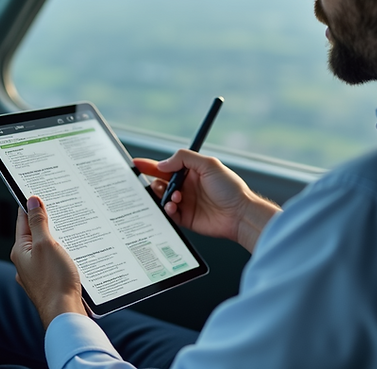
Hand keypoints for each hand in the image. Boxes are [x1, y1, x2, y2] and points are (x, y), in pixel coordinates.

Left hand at [10, 196, 85, 328]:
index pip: (23, 220)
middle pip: (35, 234)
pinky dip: (62, 253)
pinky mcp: (49, 282)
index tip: (37, 192)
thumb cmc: (55, 282)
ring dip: (56, 238)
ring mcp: (37, 273)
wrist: (64, 313)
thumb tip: (32, 201)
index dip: (30, 205)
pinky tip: (73, 251)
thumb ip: (38, 222)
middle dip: (46, 221)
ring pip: (45, 248)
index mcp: (20, 251)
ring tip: (68, 227)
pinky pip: (54, 261)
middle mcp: (25, 262)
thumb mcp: (46, 244)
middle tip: (58, 206)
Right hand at [135, 151, 280, 251]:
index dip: (149, 165)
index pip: (166, 166)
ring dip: (163, 197)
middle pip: (160, 183)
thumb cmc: (230, 189)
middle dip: (154, 184)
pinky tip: (173, 207)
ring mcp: (185, 203)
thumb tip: (163, 164)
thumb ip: (184, 159)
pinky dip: (167, 210)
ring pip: (162, 199)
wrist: (240, 214)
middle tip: (156, 185)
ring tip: (175, 197)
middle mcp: (186, 187)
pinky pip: (169, 215)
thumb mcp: (209, 164)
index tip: (135, 165)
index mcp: (190, 172)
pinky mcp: (186, 218)